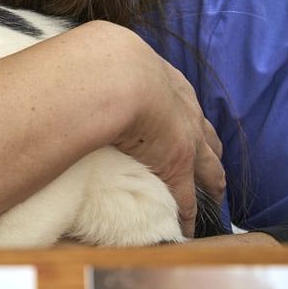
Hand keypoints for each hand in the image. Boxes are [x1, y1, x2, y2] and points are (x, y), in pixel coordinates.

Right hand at [94, 22, 225, 236]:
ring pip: (210, 168)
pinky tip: (187, 229)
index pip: (184, 105)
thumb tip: (72, 68)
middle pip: (207, 136)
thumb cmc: (103, 64)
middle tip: (212, 167)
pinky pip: (187, 199)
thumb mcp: (109, 59)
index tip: (187, 128)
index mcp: (168, 83)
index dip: (188, 120)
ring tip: (215, 195)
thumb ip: (101, 67)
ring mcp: (188, 140)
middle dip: (211, 152)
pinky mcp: (178, 168)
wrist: (116, 78)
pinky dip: (187, 216)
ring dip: (212, 182)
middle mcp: (186, 111)